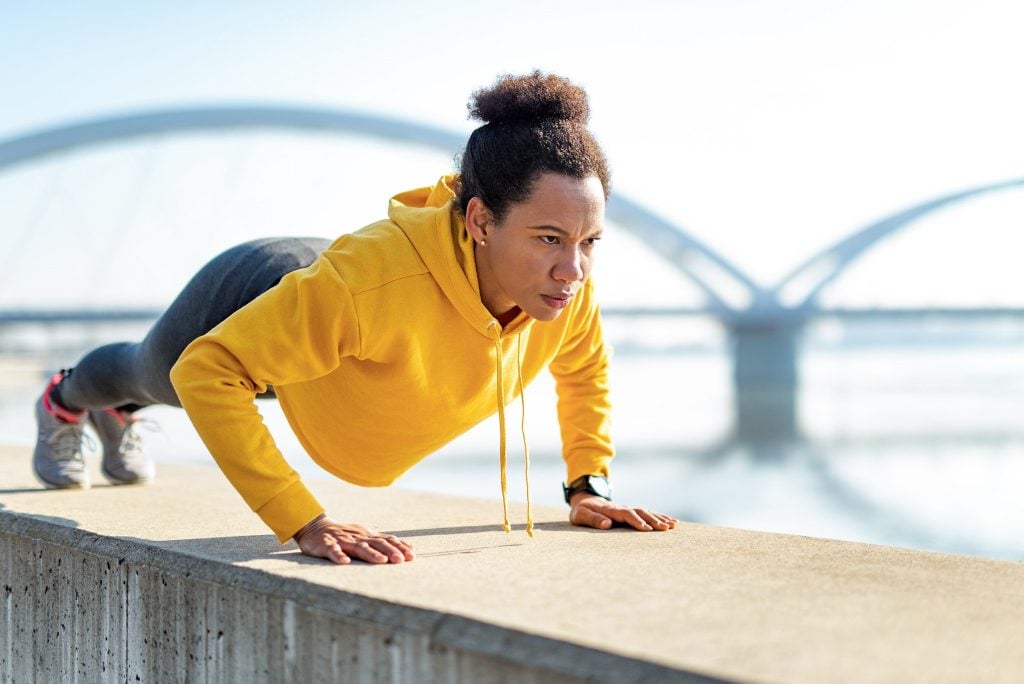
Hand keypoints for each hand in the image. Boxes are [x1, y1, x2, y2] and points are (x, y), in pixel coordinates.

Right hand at [293, 515, 414, 564]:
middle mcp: (357, 537)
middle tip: (401, 560)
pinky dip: (338, 556)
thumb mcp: (364, 536)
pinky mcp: (326, 545)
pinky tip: (345, 562)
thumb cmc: (344, 535)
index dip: (399, 547)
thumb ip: (383, 542)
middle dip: (390, 551)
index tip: (412, 556)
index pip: (386, 540)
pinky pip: (333, 550)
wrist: (315, 528)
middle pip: (376, 543)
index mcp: (367, 535)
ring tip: (382, 561)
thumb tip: (408, 547)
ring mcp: (342, 540)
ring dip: (371, 554)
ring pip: (358, 547)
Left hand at [569, 493, 677, 531]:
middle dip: (653, 520)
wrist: (585, 500)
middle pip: (640, 512)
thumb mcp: (580, 515)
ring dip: (659, 517)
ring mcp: (627, 509)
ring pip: (646, 511)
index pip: (626, 514)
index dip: (636, 521)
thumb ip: (592, 519)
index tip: (647, 529)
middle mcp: (621, 508)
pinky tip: (670, 522)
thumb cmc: (581, 511)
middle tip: (665, 529)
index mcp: (609, 509)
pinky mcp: (630, 512)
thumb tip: (608, 524)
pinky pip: (647, 513)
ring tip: (672, 525)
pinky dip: (659, 516)